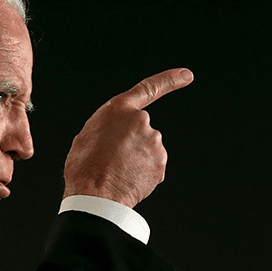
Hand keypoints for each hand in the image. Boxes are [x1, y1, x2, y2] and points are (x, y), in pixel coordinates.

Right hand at [63, 68, 193, 207]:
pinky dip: (143, 174)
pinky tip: (128, 180)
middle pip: (141, 130)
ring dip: (137, 159)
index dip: (170, 80)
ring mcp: (153, 142)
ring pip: (148, 150)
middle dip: (132, 143)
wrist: (95, 195)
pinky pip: (153, 167)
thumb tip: (118, 138)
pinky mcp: (160, 162)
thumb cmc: (84, 167)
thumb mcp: (87, 136)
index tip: (187, 75)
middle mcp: (141, 120)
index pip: (149, 89)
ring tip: (117, 171)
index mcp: (119, 109)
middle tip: (112, 159)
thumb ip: (109, 128)